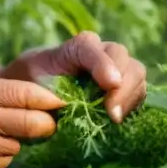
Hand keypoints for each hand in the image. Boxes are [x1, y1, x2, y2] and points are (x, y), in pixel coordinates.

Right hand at [0, 75, 63, 167]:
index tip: (63, 103)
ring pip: (19, 145)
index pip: (27, 94)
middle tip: (47, 123)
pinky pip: (4, 162)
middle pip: (33, 124)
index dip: (50, 100)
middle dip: (46, 124)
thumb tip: (46, 101)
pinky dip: (0, 156)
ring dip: (14, 140)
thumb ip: (2, 91)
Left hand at [3, 32, 147, 123]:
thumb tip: (63, 105)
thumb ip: (43, 91)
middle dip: (122, 84)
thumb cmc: (30, 87)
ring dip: (129, 96)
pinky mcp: (123, 87)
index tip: (110, 84)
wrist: (35, 94)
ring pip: (135, 72)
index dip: (102, 62)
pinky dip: (133, 105)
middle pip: (121, 55)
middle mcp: (99, 52)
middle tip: (112, 114)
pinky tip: (119, 120)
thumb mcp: (28, 84)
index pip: (90, 46)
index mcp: (74, 47)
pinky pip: (138, 91)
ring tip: (115, 120)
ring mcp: (115, 68)